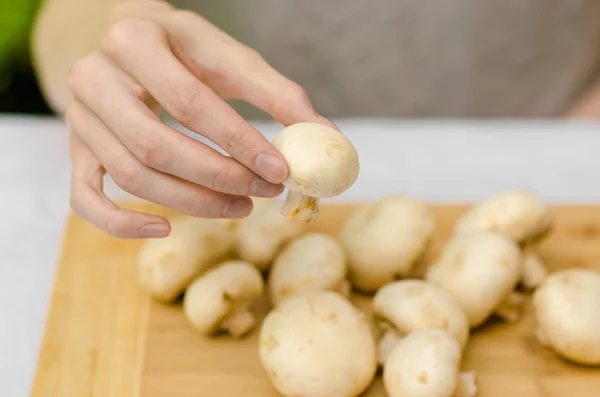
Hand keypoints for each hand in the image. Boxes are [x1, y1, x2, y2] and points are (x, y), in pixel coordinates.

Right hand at [65, 0, 331, 238]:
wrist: (130, 41)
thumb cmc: (186, 50)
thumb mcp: (230, 58)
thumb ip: (278, 94)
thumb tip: (325, 137)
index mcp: (135, 41)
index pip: (191, 103)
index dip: (239, 142)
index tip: (281, 169)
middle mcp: (94, 78)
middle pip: (157, 147)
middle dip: (220, 178)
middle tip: (266, 191)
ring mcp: (79, 119)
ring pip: (132, 177)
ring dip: (193, 202)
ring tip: (242, 206)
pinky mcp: (75, 150)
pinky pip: (86, 199)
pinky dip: (122, 224)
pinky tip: (166, 228)